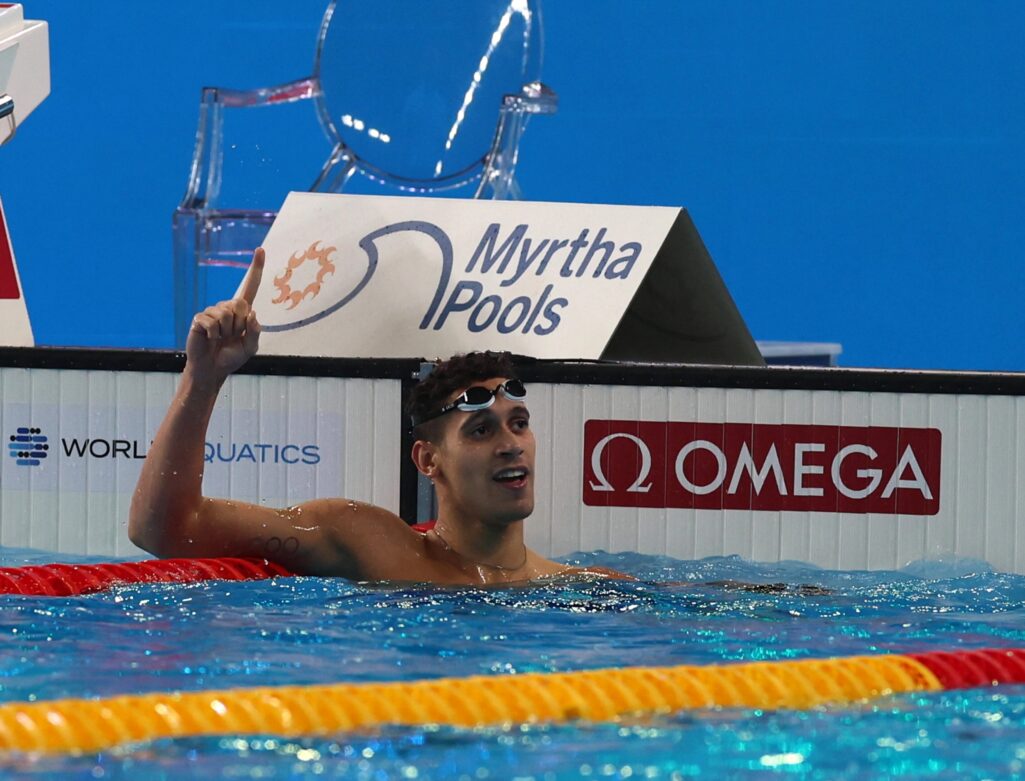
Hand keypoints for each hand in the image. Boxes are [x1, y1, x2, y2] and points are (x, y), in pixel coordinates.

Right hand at [185, 247, 264, 384]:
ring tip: (220, 340)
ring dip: (226, 332)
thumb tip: (252, 313)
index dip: (256, 268)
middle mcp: (227, 307)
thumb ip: (255, 331)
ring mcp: (212, 311)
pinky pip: (212, 323)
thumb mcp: (251, 348)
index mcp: (243, 312)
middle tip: (231, 337)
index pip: (251, 286)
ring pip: (226, 315)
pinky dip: (214, 335)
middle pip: (240, 304)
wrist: (212, 369)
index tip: (261, 249)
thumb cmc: (231, 357)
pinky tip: (209, 339)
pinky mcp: (199, 318)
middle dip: (239, 325)